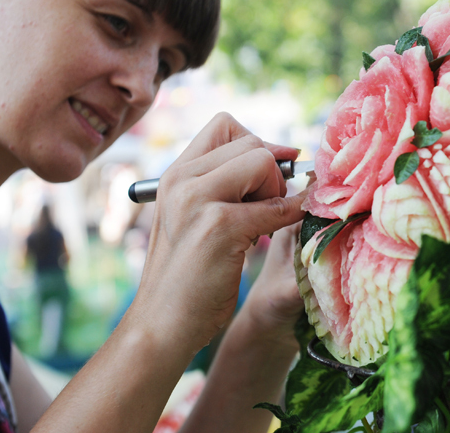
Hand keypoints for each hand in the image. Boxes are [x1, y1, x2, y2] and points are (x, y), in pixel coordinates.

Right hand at [128, 113, 305, 356]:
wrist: (160, 324)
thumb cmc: (184, 275)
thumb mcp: (189, 216)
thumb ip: (217, 184)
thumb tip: (277, 154)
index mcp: (174, 174)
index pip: (225, 124)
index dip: (257, 143)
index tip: (268, 174)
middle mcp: (181, 180)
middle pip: (251, 141)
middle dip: (272, 170)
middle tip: (266, 206)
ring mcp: (198, 200)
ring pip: (263, 161)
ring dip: (277, 190)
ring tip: (263, 223)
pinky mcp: (220, 226)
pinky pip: (275, 206)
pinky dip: (289, 215)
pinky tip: (278, 233)